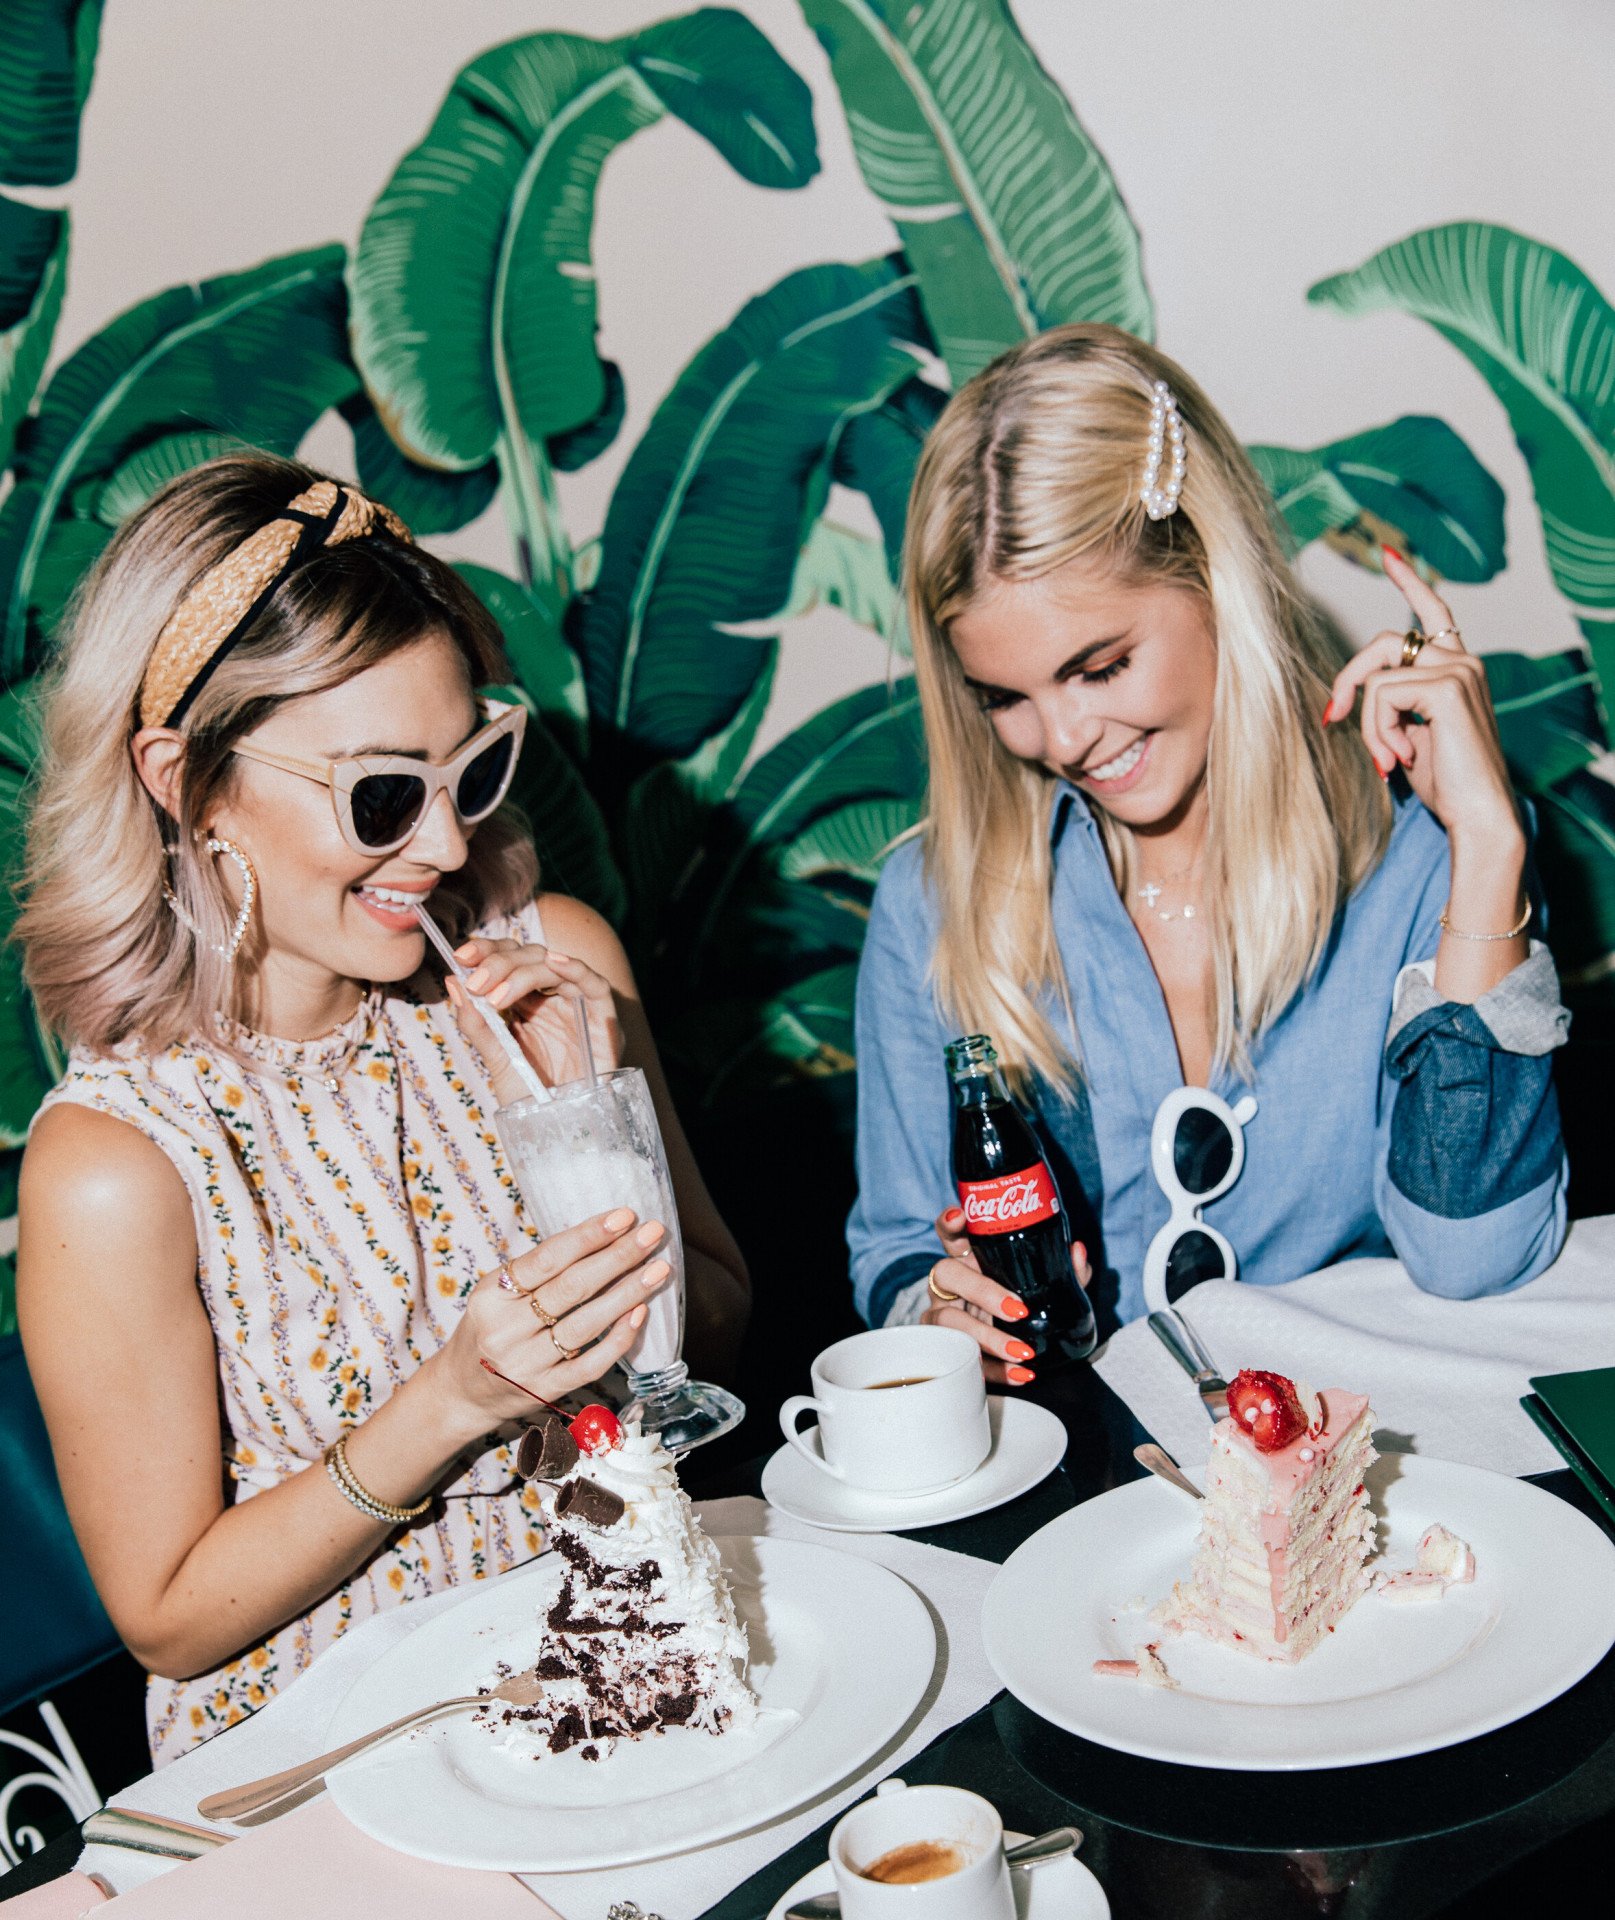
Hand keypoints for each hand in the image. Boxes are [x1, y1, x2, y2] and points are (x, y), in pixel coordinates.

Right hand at [428, 1207, 669, 1429]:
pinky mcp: (546, 1390)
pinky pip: (590, 1364)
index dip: (588, 1236)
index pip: (546, 1259)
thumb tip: (602, 1237)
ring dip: (627, 1293)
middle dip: (618, 1257)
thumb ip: (538, 1272)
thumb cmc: (490, 1329)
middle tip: (653, 1234)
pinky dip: (618, 1338)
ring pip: (585, 1324)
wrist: (462, 1392)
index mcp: (491, 1295)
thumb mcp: (497, 1294)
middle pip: (571, 1288)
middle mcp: (505, 1330)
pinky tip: (639, 1313)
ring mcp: (526, 1364)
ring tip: (658, 1269)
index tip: (624, 1216)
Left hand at [448, 935, 621, 1104]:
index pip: (507, 960)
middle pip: (528, 956)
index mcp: (525, 1002)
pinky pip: (593, 983)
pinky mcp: (602, 1016)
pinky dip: (576, 968)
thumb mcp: (498, 1060)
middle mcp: (551, 997)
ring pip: (553, 965)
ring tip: (496, 996)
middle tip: (476, 984)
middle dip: (500, 963)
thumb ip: (478, 1025)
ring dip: (523, 972)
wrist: (559, 1131)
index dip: (486, 952)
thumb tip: (453, 983)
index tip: (461, 957)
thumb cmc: (531, 1099)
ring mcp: (576, 1004)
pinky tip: (554, 962)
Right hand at [920, 1205, 1091, 1387]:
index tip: (960, 1216)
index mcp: (968, 1260)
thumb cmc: (1017, 1309)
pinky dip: (993, 1369)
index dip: (950, 1223)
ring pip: (948, 1320)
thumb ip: (1062, 1271)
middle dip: (982, 1291)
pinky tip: (1018, 1374)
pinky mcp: (941, 1349)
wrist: (1005, 1354)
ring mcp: (939, 1314)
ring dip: (987, 1337)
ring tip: (1023, 1352)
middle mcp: (948, 1283)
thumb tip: (1077, 1251)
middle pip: (946, 1273)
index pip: (951, 1234)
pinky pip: (959, 1358)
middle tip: (1019, 1310)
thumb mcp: (1041, 1289)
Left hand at [1323, 549, 1522, 854]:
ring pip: (1377, 677)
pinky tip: (1399, 757)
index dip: (1409, 581)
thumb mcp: (1408, 736)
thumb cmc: (1445, 784)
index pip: (1433, 612)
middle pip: (1381, 642)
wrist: (1477, 814)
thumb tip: (1346, 698)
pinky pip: (1382, 694)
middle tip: (1334, 716)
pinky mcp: (1447, 687)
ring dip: (1370, 724)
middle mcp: (1462, 661)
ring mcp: (1458, 669)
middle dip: (1349, 679)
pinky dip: (1378, 729)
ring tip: (1387, 759)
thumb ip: (1390, 706)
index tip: (1389, 554)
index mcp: (1456, 668)